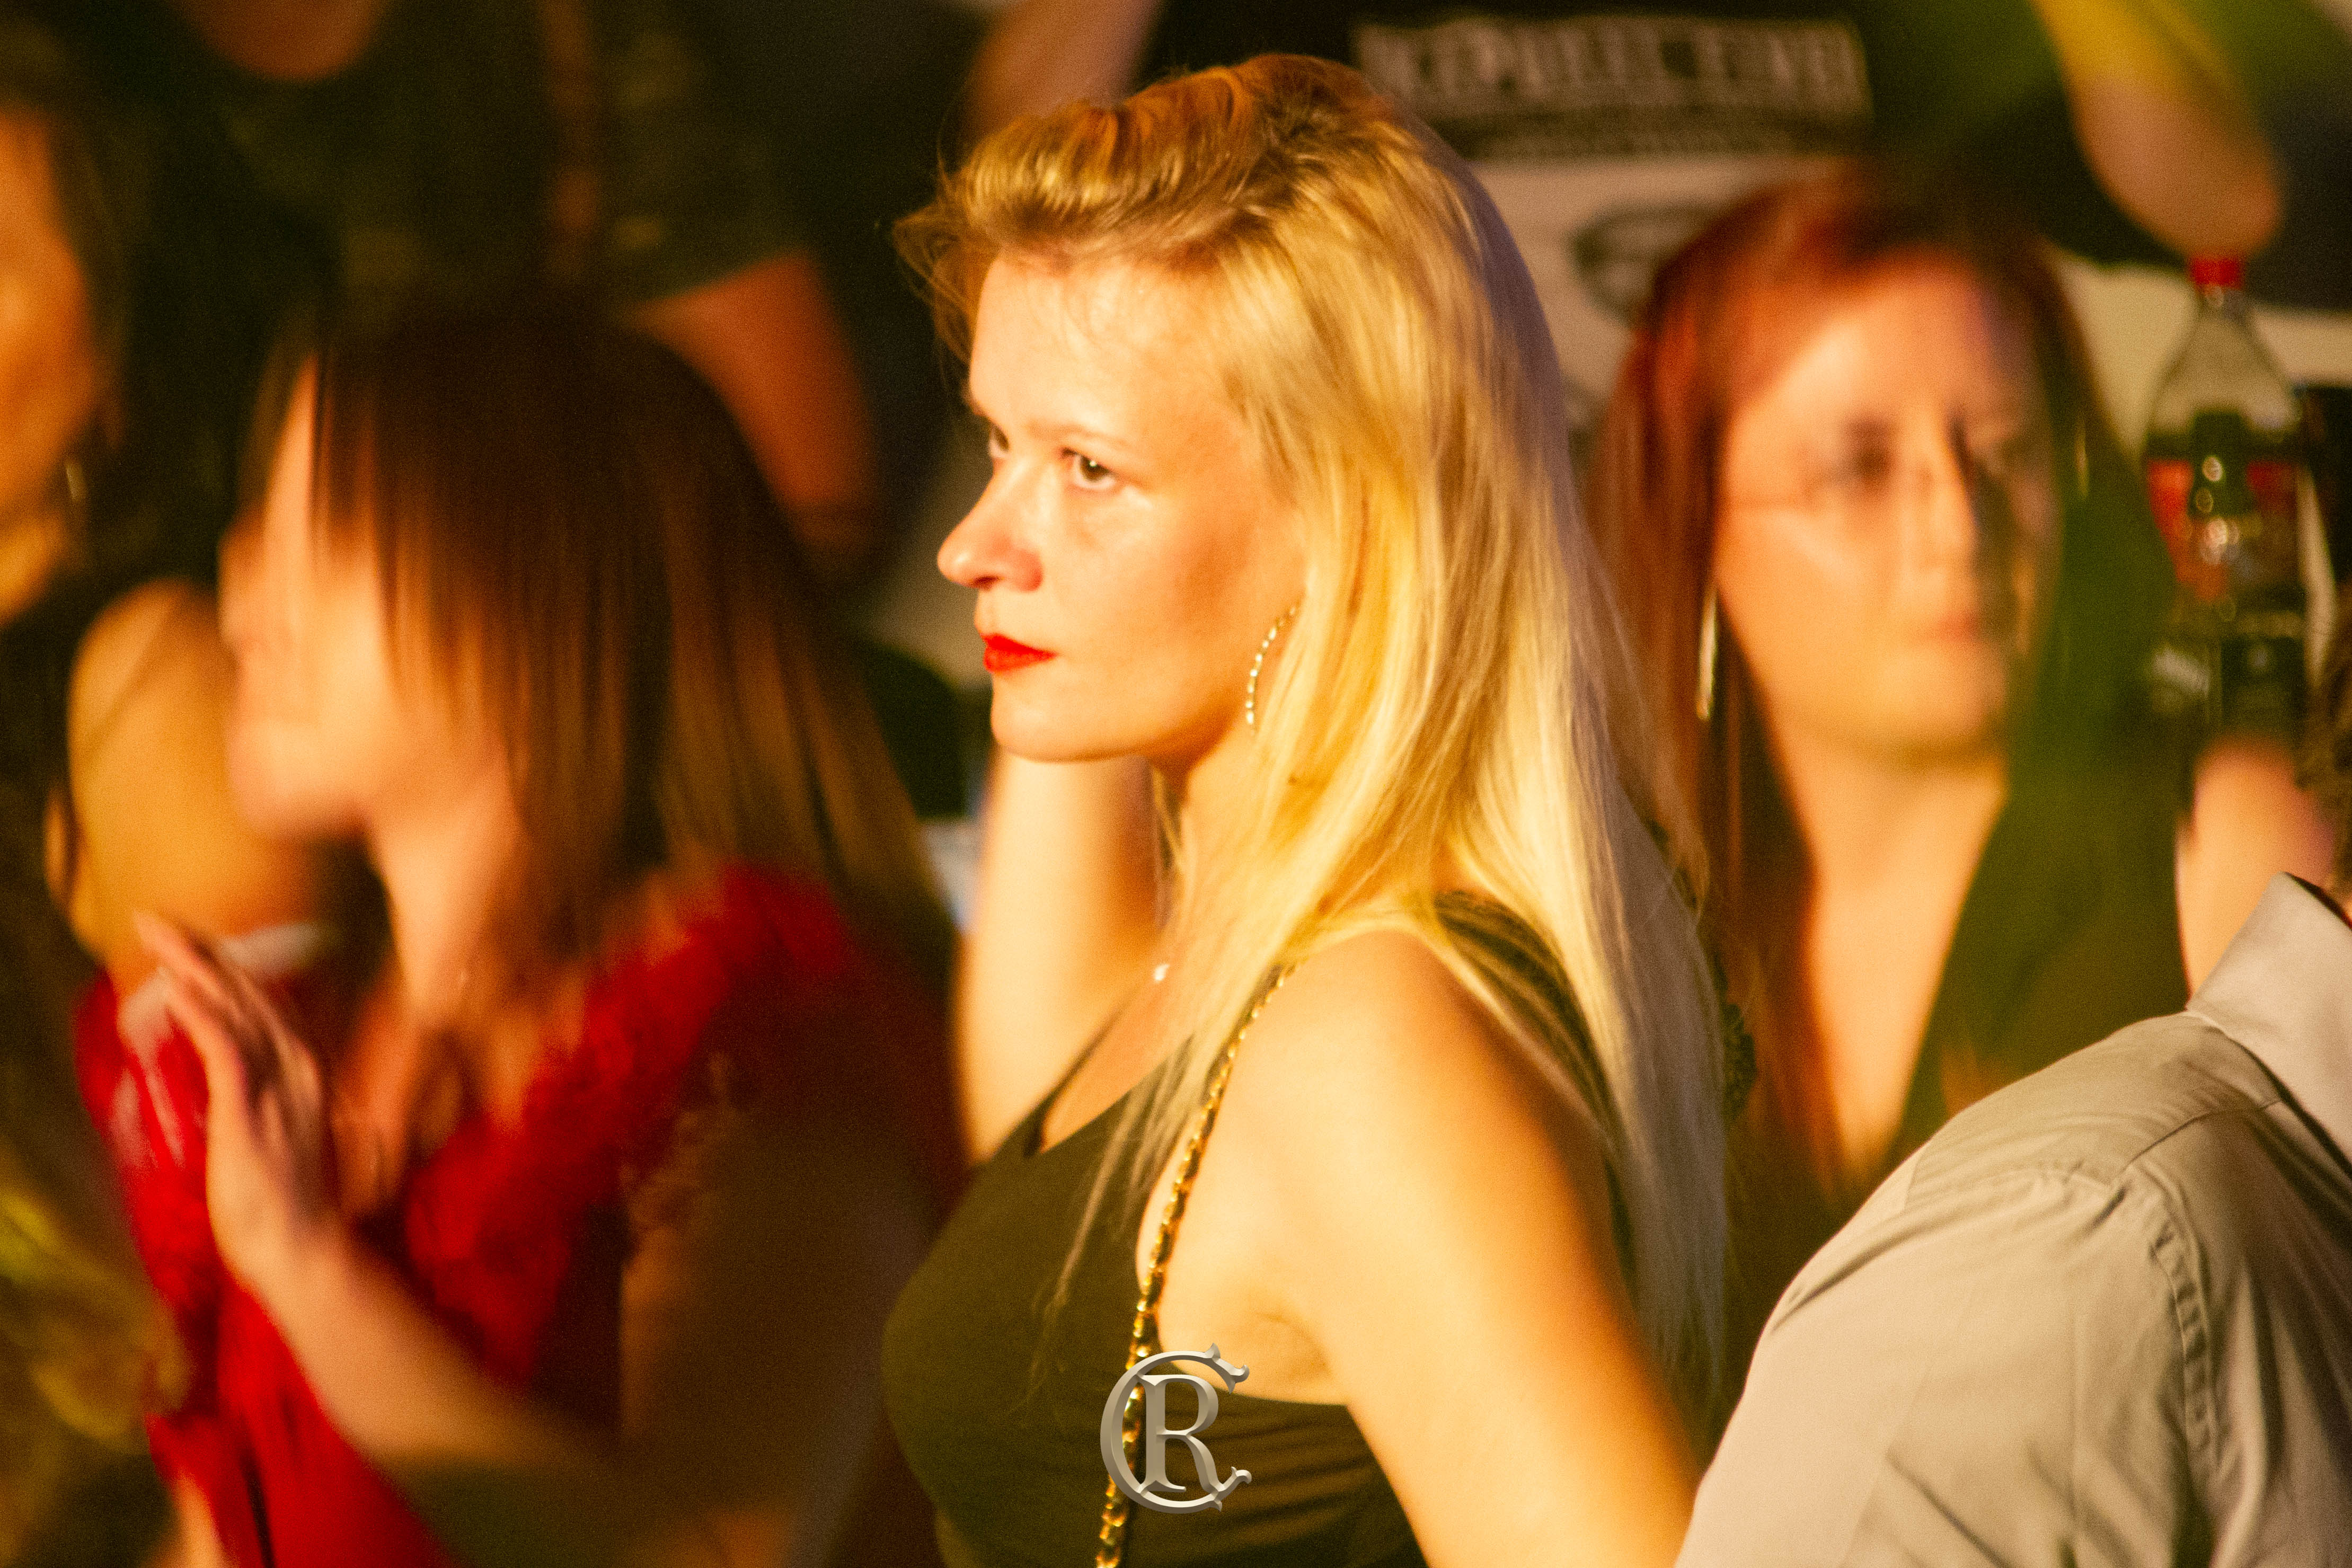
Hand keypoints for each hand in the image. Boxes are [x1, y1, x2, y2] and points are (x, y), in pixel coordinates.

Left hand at [136, 911, 340, 1304]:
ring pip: (235, 1009)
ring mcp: (279, 1086)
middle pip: (248, 992)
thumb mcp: (277, 1134)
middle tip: (156, 918)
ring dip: (193, 968)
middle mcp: (300, 1067)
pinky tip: (176, 988)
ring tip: (157, 935)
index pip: (264, 1002)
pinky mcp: (251, 1109)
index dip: (223, 966)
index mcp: (307, 1070)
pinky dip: (200, 1015)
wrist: (304, 1249)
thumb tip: (239, 1071)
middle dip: (200, 951)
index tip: (188, 940)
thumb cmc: (286, 1204)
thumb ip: (264, 1095)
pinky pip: (224, 1049)